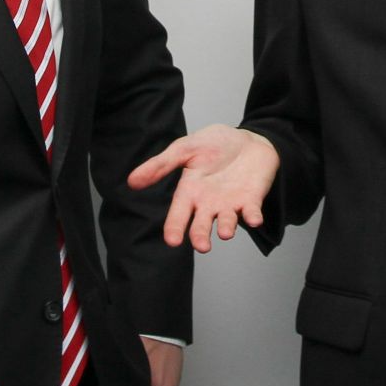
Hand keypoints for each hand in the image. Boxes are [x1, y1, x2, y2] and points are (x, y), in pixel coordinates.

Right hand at [127, 125, 279, 252]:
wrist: (248, 139)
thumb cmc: (215, 144)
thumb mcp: (185, 148)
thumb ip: (161, 165)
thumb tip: (131, 181)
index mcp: (190, 192)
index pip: (179, 214)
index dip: (175, 227)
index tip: (172, 241)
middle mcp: (208, 204)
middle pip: (202, 225)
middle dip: (200, 236)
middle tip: (202, 246)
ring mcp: (230, 204)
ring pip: (226, 222)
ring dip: (226, 228)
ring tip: (224, 232)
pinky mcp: (252, 201)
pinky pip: (252, 212)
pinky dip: (253, 216)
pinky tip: (254, 219)